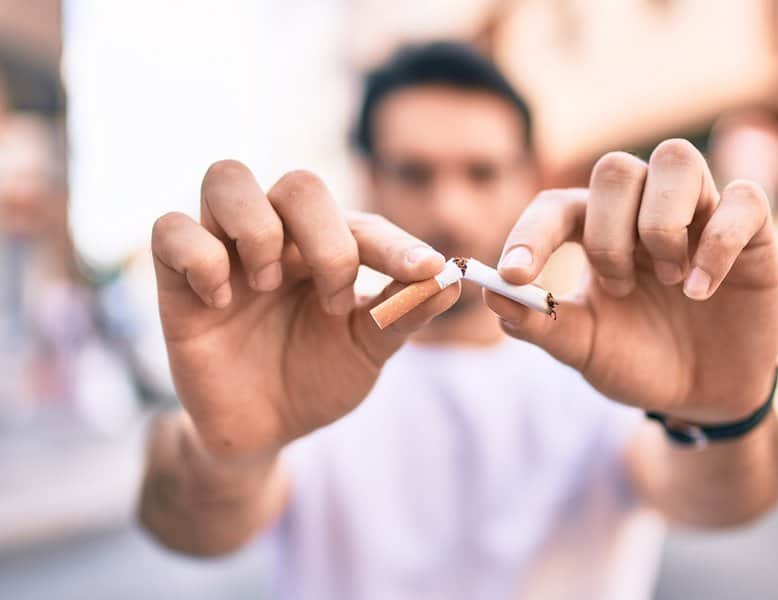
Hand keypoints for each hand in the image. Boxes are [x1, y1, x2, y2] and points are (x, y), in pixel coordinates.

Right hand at [152, 161, 458, 459]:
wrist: (263, 429)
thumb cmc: (317, 378)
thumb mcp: (366, 350)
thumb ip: (402, 314)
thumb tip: (451, 280)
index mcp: (328, 247)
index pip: (363, 223)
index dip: (397, 245)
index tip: (424, 272)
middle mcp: (278, 237)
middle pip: (298, 183)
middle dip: (326, 238)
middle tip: (333, 298)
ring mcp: (226, 251)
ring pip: (227, 178)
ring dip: (259, 230)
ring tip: (270, 285)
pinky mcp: (177, 279)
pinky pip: (171, 228)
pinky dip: (200, 256)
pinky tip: (223, 302)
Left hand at [486, 139, 777, 422]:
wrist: (700, 396)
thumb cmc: (637, 361)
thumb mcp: (583, 348)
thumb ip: (539, 322)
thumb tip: (489, 292)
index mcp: (595, 231)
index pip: (555, 205)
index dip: (531, 234)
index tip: (514, 274)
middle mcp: (643, 210)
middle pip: (615, 169)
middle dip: (608, 233)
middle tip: (620, 288)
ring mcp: (699, 213)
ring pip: (676, 159)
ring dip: (661, 224)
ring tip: (670, 282)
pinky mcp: (753, 231)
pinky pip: (743, 199)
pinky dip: (718, 242)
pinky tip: (703, 291)